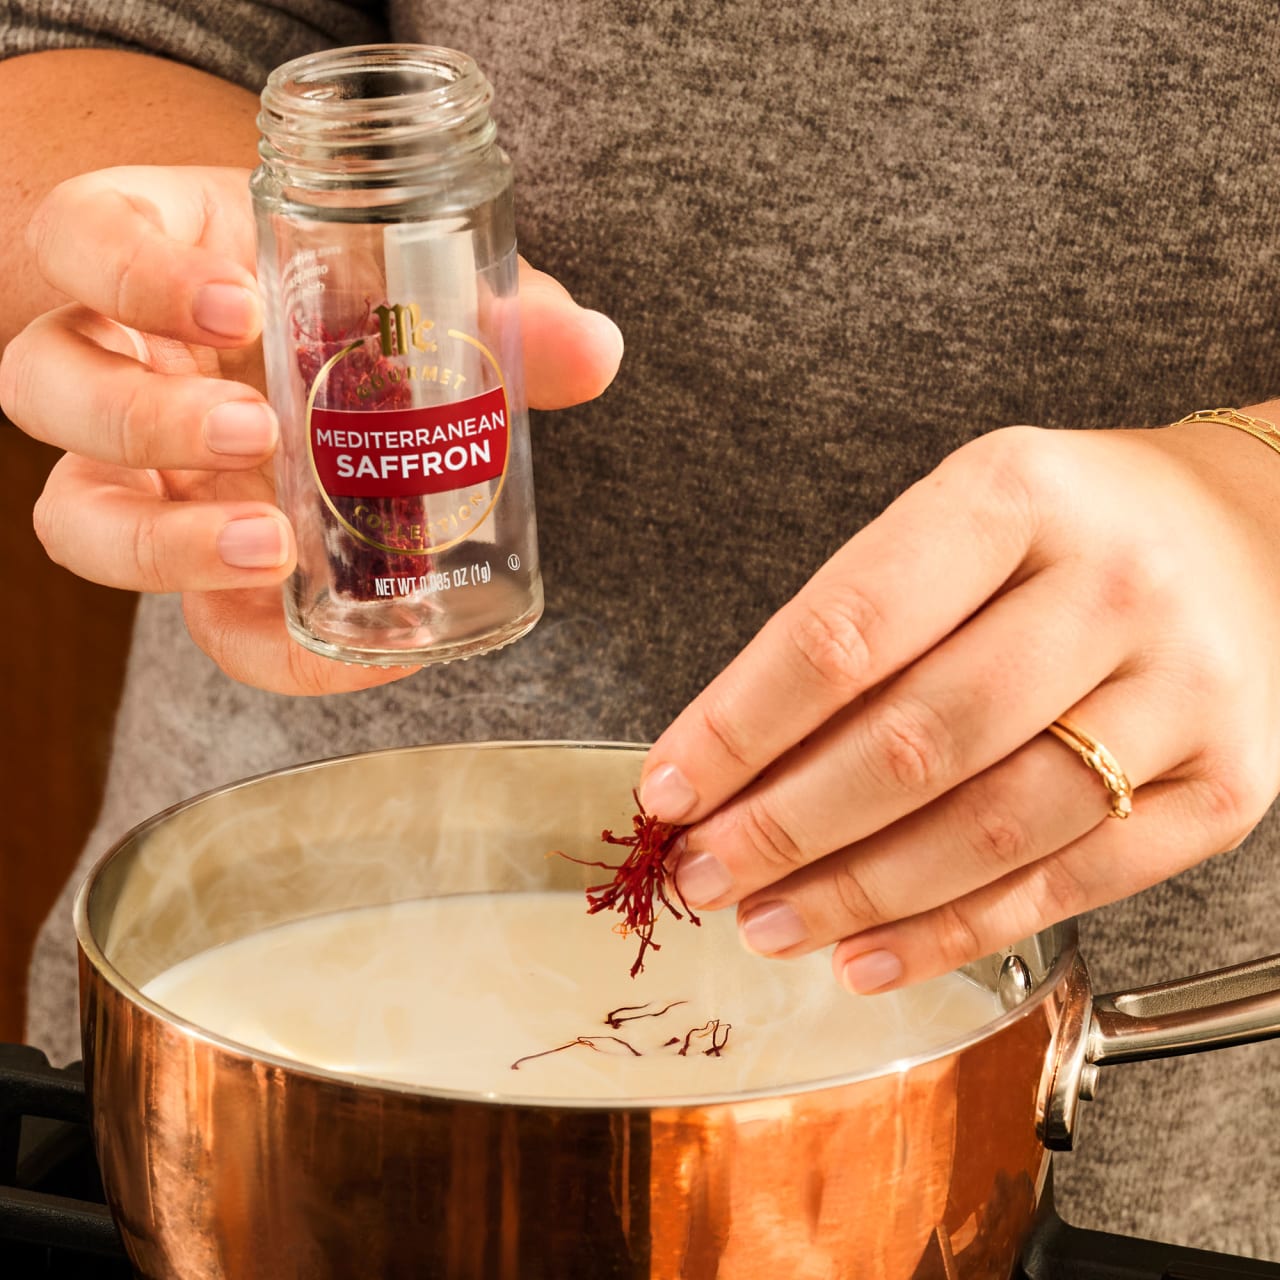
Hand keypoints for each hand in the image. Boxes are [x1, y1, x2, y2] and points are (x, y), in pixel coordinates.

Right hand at [0, 165, 623, 694]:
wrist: (312, 351)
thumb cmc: (342, 301)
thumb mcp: (407, 288)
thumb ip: (498, 318)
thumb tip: (600, 350)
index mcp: (151, 261)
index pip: (84, 245)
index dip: (134, 276)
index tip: (236, 303)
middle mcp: (113, 364)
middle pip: (53, 391)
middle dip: (147, 420)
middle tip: (258, 439)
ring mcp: (133, 469)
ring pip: (78, 517)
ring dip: (164, 545)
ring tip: (272, 549)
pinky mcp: (192, 561)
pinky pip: (197, 623)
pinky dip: (275, 648)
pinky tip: (368, 652)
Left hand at [639, 420, 1279, 991]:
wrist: (1247, 534)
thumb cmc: (1063, 532)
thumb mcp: (952, 526)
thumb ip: (852, 634)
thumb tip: (726, 764)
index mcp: (1015, 496)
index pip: (844, 631)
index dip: (740, 726)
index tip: (669, 790)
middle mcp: (1111, 588)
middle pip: (916, 740)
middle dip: (786, 827)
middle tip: (704, 874)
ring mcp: (1184, 691)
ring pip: (991, 826)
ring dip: (857, 893)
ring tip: (767, 922)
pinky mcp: (1224, 784)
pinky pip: (1071, 883)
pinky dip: (954, 932)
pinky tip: (868, 955)